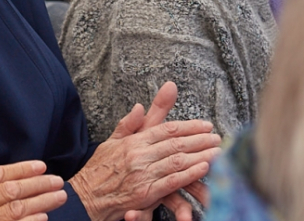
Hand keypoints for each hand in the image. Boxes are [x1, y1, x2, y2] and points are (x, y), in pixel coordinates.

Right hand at [71, 82, 221, 220]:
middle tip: (218, 137)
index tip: (205, 125)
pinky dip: (189, 174)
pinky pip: (172, 182)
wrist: (85, 197)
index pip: (167, 129)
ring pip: (177, 161)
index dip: (189, 126)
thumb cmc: (99, 170)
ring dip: (200, 155)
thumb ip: (128, 125)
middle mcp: (139, 155)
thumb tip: (138, 106)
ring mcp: (142, 174)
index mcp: (134, 141)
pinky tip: (203, 169)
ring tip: (217, 151)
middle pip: (176, 143)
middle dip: (200, 139)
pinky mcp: (145, 193)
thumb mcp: (111, 142)